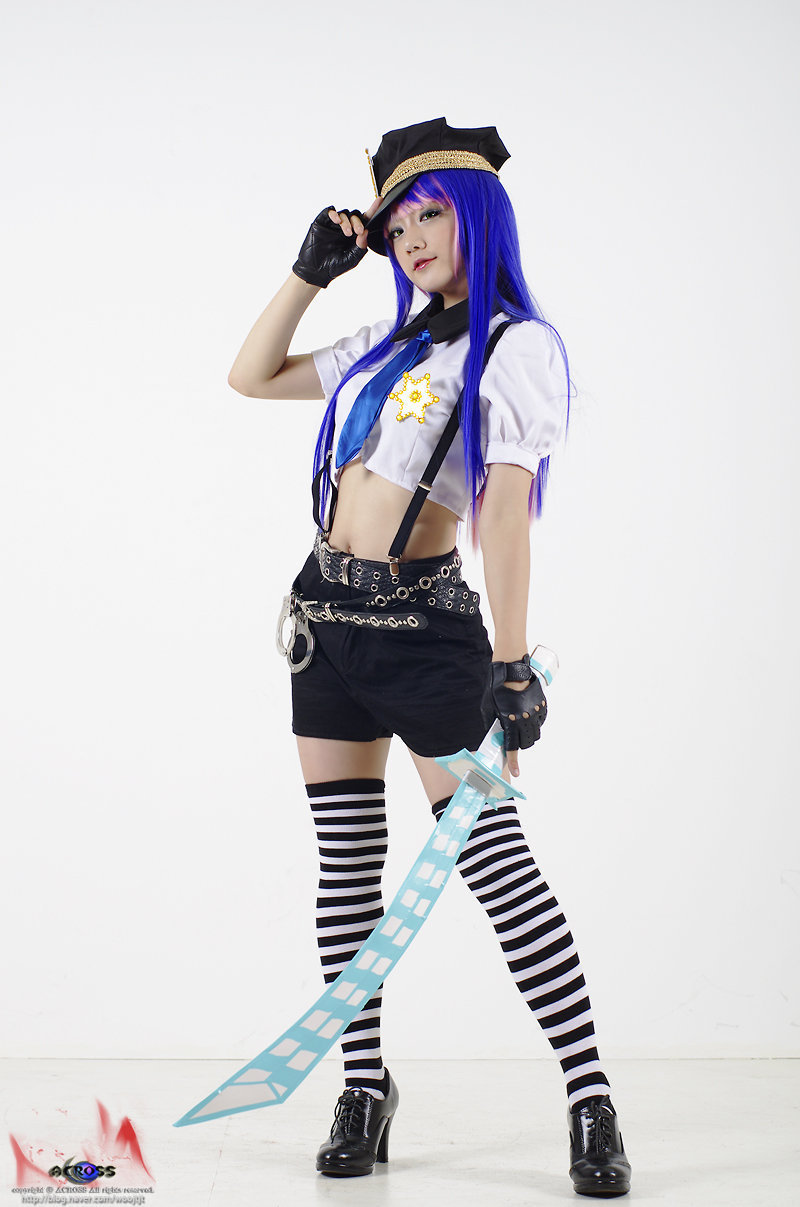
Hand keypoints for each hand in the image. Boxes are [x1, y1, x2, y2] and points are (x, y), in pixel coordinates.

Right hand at [292, 197, 381, 288]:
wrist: (317, 271)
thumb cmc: (336, 266)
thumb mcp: (352, 259)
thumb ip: (360, 247)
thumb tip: (366, 232)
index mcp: (355, 235)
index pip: (365, 220)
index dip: (372, 210)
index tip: (380, 201)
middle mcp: (346, 227)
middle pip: (355, 215)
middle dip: (358, 221)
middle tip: (358, 231)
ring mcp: (334, 224)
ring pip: (344, 214)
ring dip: (347, 221)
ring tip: (347, 233)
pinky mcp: (322, 222)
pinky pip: (329, 212)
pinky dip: (334, 214)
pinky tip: (337, 221)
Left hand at [481, 662, 546, 777]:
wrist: (511, 670)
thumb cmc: (496, 688)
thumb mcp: (488, 708)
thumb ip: (492, 724)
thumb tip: (494, 735)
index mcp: (510, 721)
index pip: (512, 747)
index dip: (514, 761)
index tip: (516, 772)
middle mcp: (525, 719)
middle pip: (526, 743)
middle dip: (519, 745)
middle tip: (513, 739)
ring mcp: (535, 712)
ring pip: (535, 734)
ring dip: (528, 735)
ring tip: (519, 725)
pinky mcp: (542, 706)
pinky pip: (540, 722)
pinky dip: (534, 723)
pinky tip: (527, 716)